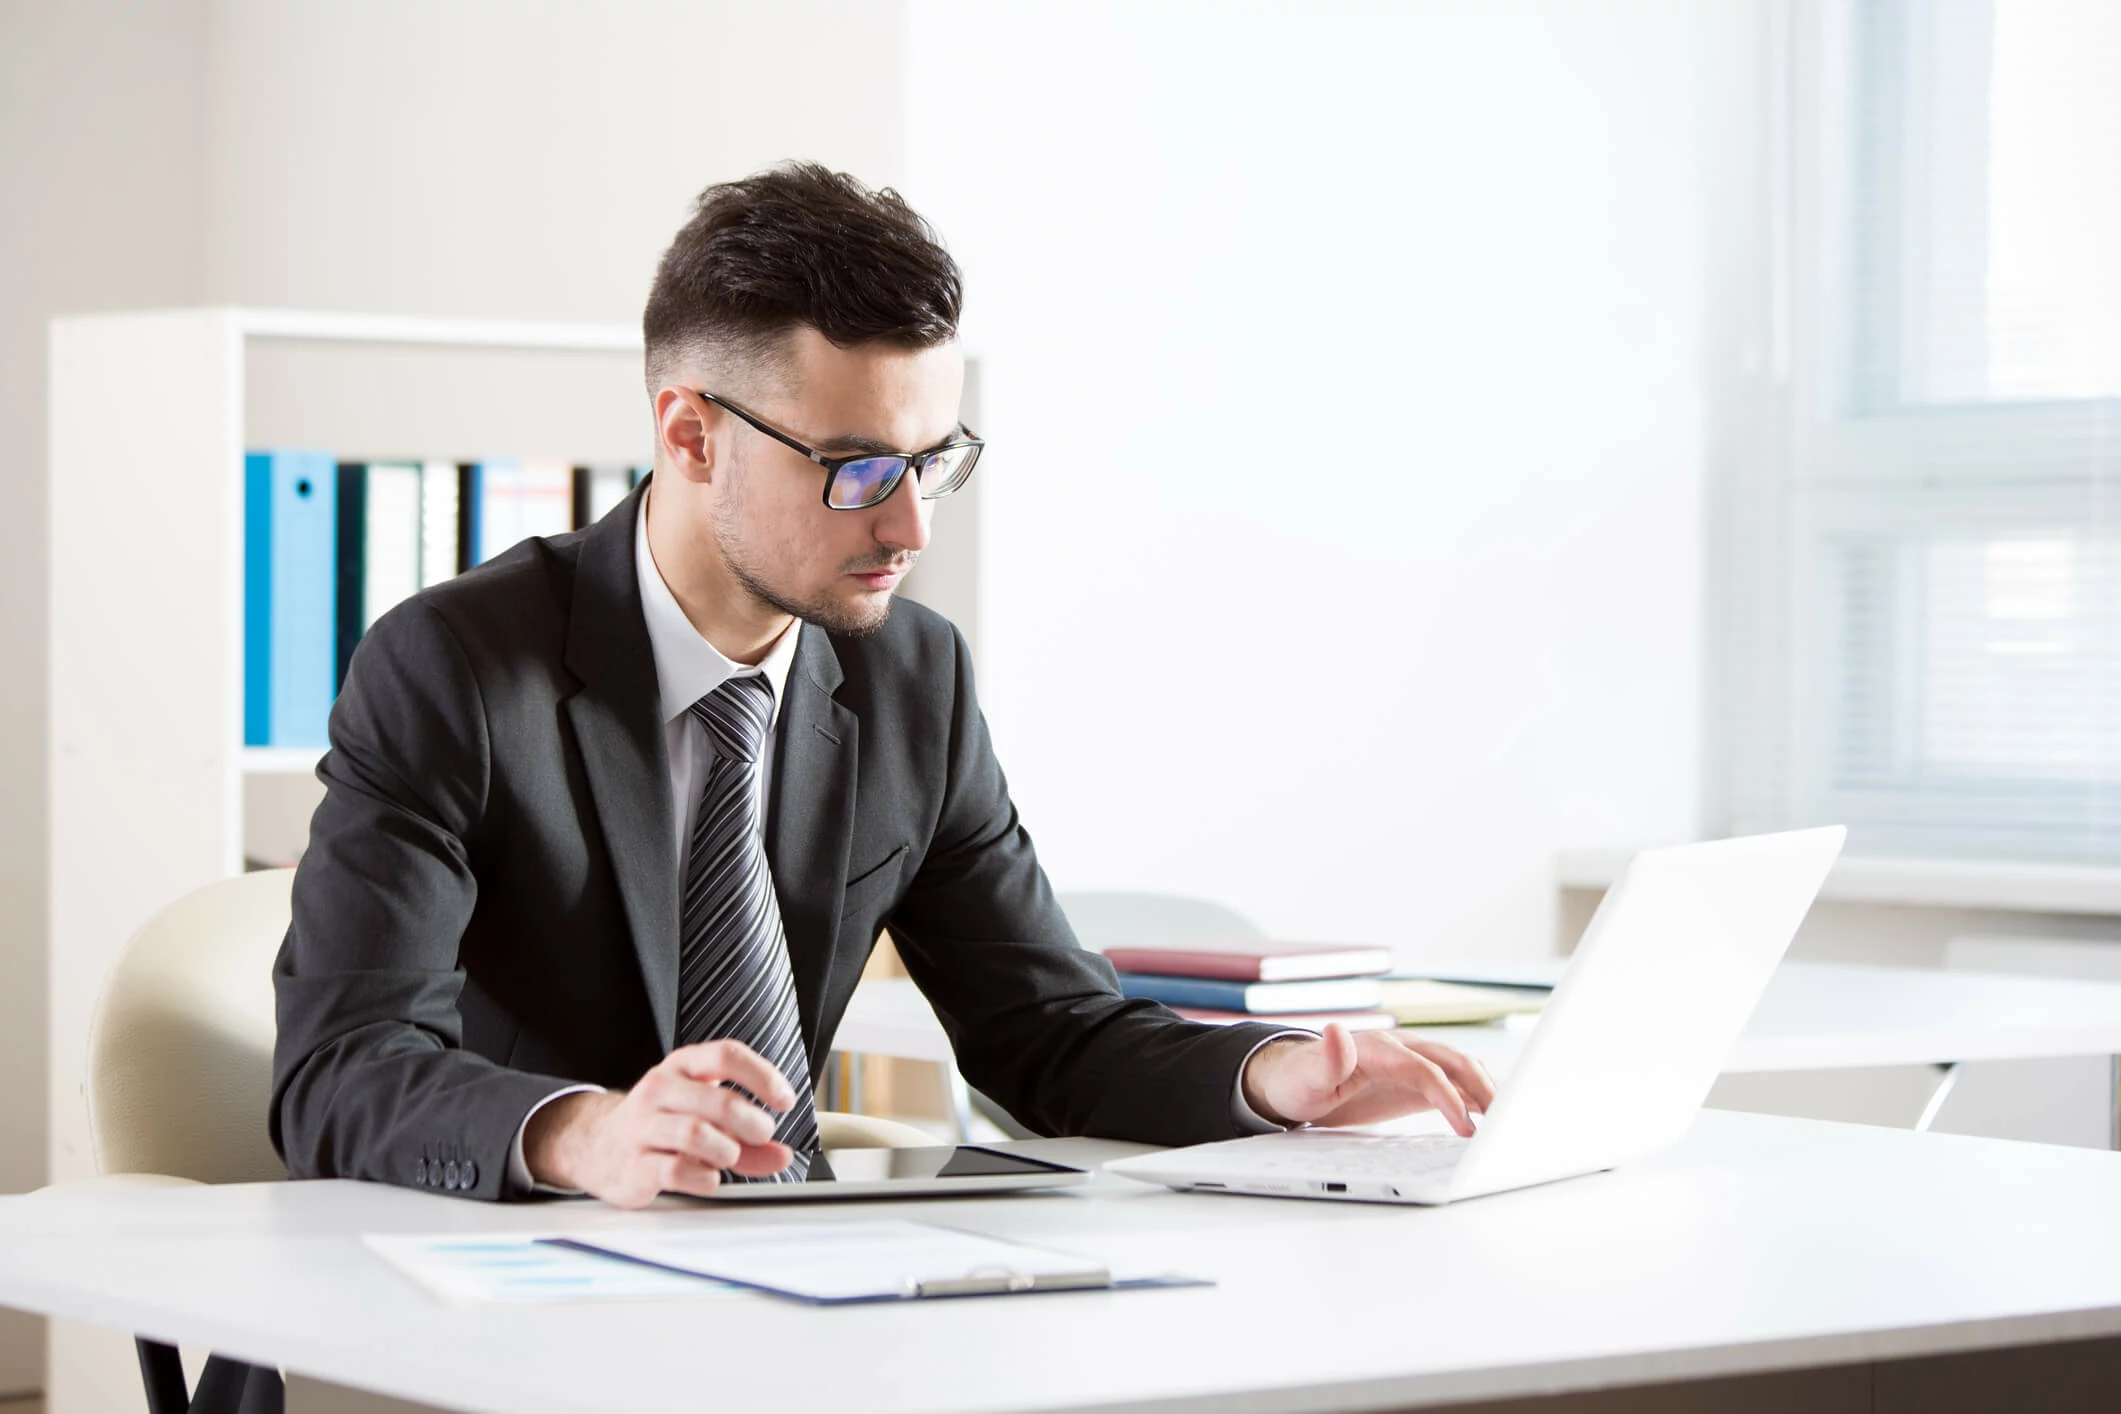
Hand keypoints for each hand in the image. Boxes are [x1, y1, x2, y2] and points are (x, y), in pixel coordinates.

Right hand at [523, 1040, 799, 1206]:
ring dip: (727, 1151)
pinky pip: (676, 1170)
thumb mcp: (706, 1117)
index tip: (784, 1099)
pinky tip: (708, 1177)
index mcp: (682, 1067)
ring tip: (729, 1156)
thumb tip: (782, 1155)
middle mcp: (659, 1090)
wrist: (598, 1146)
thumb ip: (748, 1139)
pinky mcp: (633, 1165)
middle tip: (762, 1135)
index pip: (725, 1055)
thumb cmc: (662, 1124)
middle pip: (718, 1100)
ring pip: (697, 1134)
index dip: (762, 1075)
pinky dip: (704, 1178)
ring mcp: (642, 1127)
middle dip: (751, 1122)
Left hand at [1240, 1026, 1496, 1134]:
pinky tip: (1494, 1115)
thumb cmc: (1298, 1081)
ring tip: (1511, 1119)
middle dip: (1481, 1088)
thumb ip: (1325, 1058)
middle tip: (1505, 1122)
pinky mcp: (1414, 1080)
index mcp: (1376, 1048)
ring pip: (1459, 1069)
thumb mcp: (1304, 1077)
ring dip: (1485, 1089)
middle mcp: (1399, 1049)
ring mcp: (1410, 1062)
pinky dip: (1476, 1096)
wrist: (1293, 1080)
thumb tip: (1336, 1031)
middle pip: (1451, 1062)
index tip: (1465, 1126)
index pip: (1422, 1068)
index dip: (1446, 1094)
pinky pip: (1453, 1083)